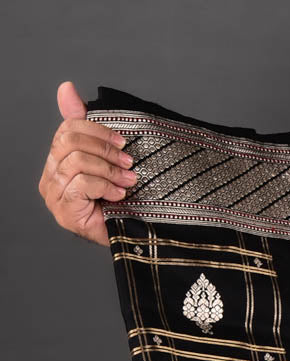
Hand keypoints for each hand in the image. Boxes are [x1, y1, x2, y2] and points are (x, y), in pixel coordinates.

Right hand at [38, 81, 137, 246]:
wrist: (133, 237)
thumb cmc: (119, 200)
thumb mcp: (106, 159)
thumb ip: (86, 127)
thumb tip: (66, 88)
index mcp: (57, 161)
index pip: (67, 130)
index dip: (96, 130)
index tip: (123, 141)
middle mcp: (50, 178)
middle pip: (69, 143)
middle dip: (104, 150)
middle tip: (128, 162)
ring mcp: (54, 197)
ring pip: (77, 163)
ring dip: (109, 170)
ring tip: (128, 181)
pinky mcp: (64, 212)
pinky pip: (81, 184)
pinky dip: (105, 186)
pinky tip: (119, 195)